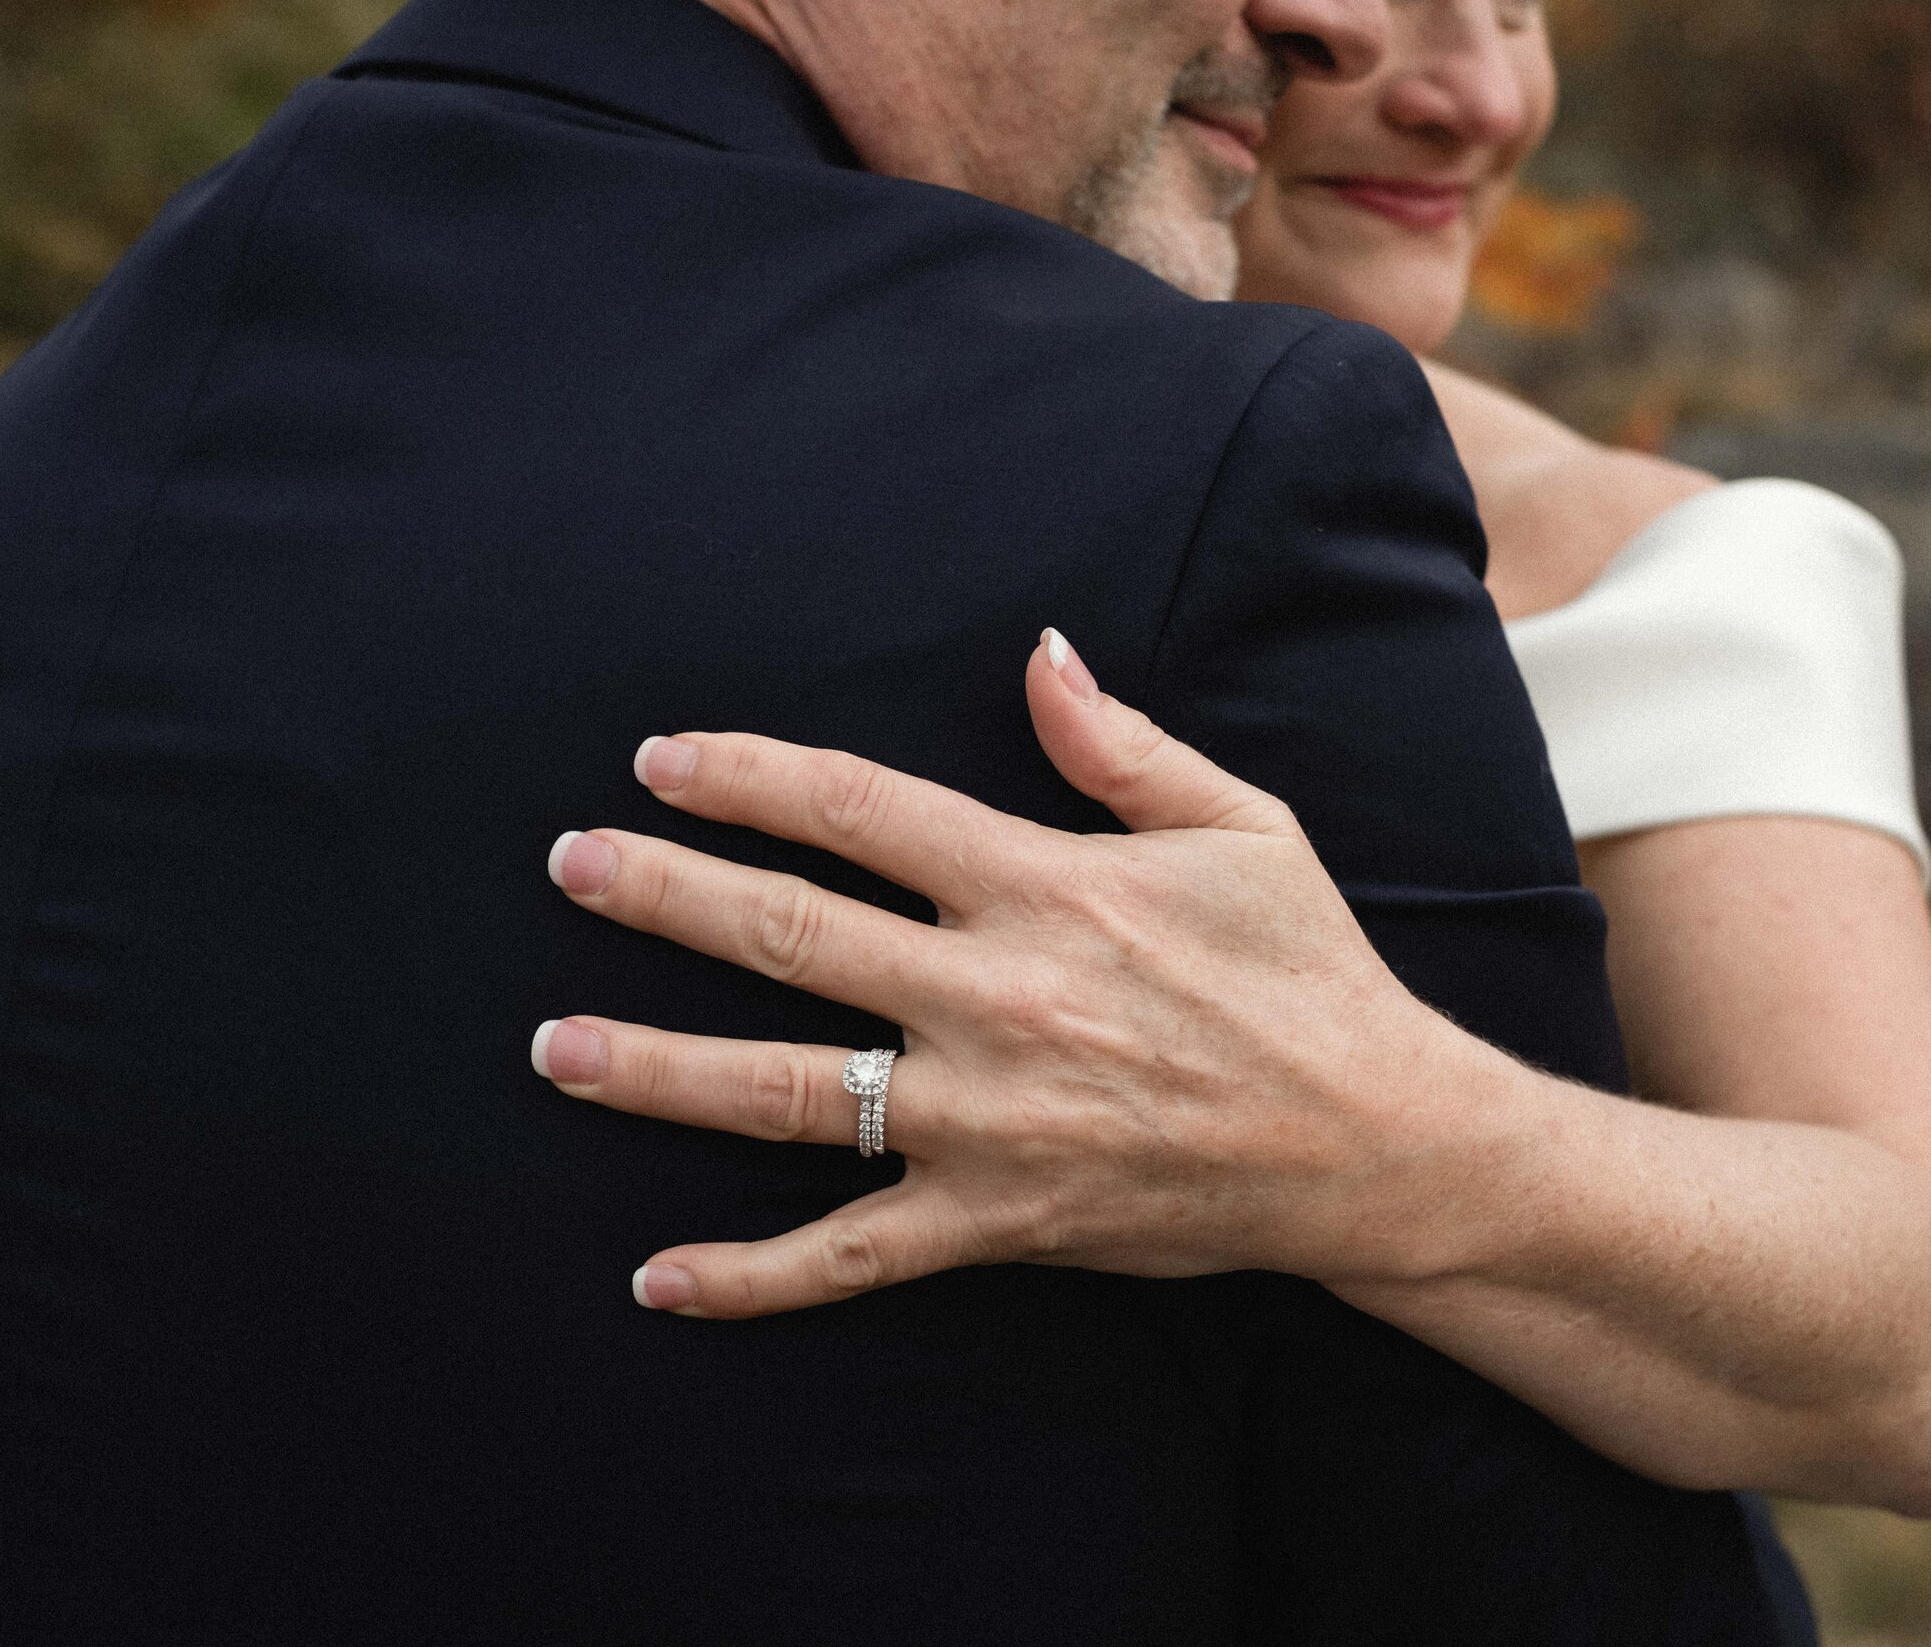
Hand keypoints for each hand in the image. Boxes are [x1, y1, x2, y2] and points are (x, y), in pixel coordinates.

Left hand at [534, 631, 1479, 1318]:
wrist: (1378, 1144)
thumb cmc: (1308, 973)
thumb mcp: (1240, 825)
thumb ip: (1120, 744)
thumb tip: (1037, 651)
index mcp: (1047, 885)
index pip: (859, 809)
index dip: (749, 777)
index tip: (665, 762)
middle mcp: (998, 997)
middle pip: (790, 934)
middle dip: (661, 894)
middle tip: (568, 865)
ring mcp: (989, 1119)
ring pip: (788, 1092)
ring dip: (658, 1067)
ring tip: (552, 1049)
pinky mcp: (999, 1220)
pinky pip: (852, 1255)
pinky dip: (750, 1275)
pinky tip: (655, 1279)